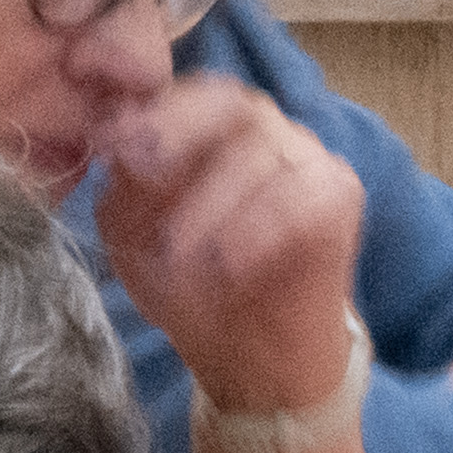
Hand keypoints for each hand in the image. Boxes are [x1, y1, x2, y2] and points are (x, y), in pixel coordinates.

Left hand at [93, 85, 379, 434]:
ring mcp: (308, 160)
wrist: (250, 360)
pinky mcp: (340, 197)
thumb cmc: (190, 287)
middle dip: (182, 133)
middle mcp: (266, 133)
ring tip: (179, 257)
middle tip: (145, 169)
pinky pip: (308, 191)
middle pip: (234, 105)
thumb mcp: (133, 233)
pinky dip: (261, 226)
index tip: (117, 144)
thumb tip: (112, 134)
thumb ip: (122, 180)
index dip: (155, 112)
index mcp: (213, 130)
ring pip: (266, 152)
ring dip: (213, 204)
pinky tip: (230, 263)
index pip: (192, 92)